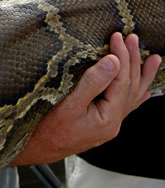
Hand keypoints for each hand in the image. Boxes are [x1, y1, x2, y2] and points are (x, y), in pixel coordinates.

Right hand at [12, 32, 161, 164]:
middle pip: (130, 87)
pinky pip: (124, 106)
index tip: (117, 37)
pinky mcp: (100, 124)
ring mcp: (108, 125)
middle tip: (133, 38)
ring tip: (154, 60)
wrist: (35, 149)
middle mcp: (112, 123)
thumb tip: (113, 62)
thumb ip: (92, 83)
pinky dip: (135, 94)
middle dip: (133, 60)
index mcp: (107, 118)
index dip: (121, 56)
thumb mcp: (68, 105)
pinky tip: (143, 91)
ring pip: (132, 96)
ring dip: (141, 75)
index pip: (121, 81)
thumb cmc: (46, 130)